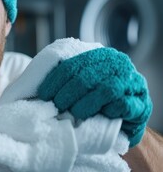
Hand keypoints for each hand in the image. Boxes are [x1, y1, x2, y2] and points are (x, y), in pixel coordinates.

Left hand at [37, 47, 151, 146]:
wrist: (123, 121)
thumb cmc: (94, 101)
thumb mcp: (78, 85)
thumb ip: (64, 79)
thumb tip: (35, 89)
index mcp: (99, 56)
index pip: (72, 64)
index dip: (55, 79)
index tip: (43, 94)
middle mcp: (117, 64)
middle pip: (87, 76)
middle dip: (67, 93)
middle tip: (57, 106)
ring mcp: (131, 82)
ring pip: (106, 89)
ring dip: (85, 103)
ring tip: (74, 113)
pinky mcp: (141, 103)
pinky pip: (123, 104)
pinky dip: (108, 111)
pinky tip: (100, 115)